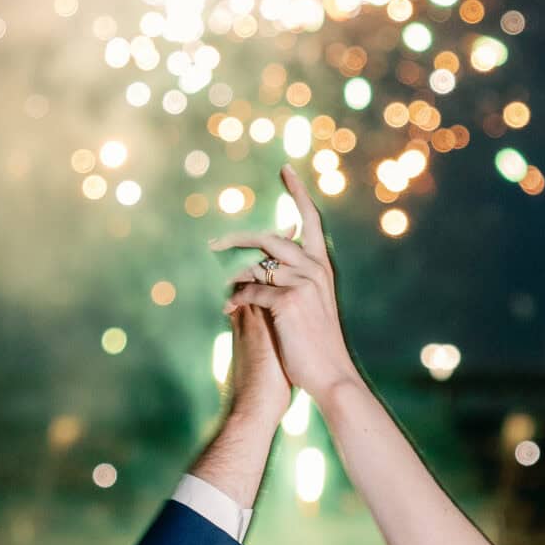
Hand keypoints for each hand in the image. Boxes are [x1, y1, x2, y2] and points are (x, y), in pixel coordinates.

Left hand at [213, 166, 359, 410]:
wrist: (331, 374)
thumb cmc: (316, 343)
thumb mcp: (313, 304)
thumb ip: (296, 279)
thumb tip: (267, 264)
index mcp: (321, 266)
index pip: (311, 218)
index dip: (297, 192)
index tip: (285, 169)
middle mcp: (314, 268)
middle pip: (269, 238)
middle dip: (237, 239)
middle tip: (213, 244)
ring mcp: (303, 283)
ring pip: (256, 265)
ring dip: (231, 276)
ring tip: (218, 289)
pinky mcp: (288, 301)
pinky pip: (251, 290)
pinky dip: (236, 299)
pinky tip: (227, 309)